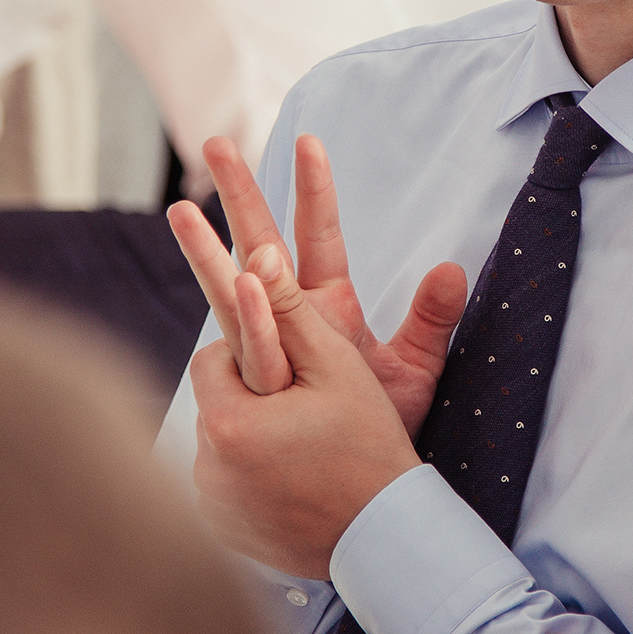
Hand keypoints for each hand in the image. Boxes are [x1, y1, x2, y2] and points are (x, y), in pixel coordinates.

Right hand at [169, 134, 465, 429]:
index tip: (310, 141)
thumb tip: (452, 269)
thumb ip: (431, 321)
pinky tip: (218, 282)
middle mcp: (290, 319)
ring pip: (232, 286)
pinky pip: (243, 346)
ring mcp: (265, 348)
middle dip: (241, 193)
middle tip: (216, 143)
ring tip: (180, 205)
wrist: (358, 491)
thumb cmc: (386, 430)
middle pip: (261, 241)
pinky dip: (233, 316)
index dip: (314, 190)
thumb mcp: (415, 372)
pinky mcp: (252, 384)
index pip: (319, 235)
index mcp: (328, 306)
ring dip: (207, 245)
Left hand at [189, 238, 424, 579]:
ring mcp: (211, 507)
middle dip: (248, 393)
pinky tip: (291, 480)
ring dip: (246, 435)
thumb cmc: (368, 443)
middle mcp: (206, 469)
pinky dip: (246, 476)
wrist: (384, 538)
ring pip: (215, 444)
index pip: (214, 358)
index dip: (253, 354)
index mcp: (230, 421)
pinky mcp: (219, 533)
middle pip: (213, 402)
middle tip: (300, 406)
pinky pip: (221, 485)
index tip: (288, 366)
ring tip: (300, 445)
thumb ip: (291, 309)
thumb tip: (256, 254)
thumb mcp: (337, 367)